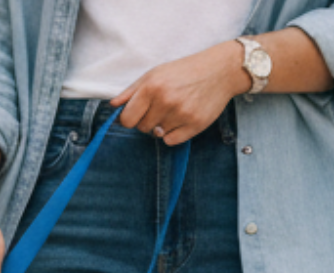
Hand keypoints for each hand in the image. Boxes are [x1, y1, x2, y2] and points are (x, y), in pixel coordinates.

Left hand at [113, 41, 248, 145]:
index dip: (130, 119)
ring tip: (175, 109)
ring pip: (157, 135)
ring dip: (162, 126)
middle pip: (141, 128)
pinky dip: (174, 134)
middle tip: (162, 106)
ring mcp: (181, 114)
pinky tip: (182, 118)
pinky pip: (171, 141)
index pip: (127, 120)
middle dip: (147, 120)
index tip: (137, 114)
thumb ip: (131, 91)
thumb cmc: (185, 71)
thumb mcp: (155, 73)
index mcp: (152, 87)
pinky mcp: (195, 124)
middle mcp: (165, 101)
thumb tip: (112, 106)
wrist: (221, 69)